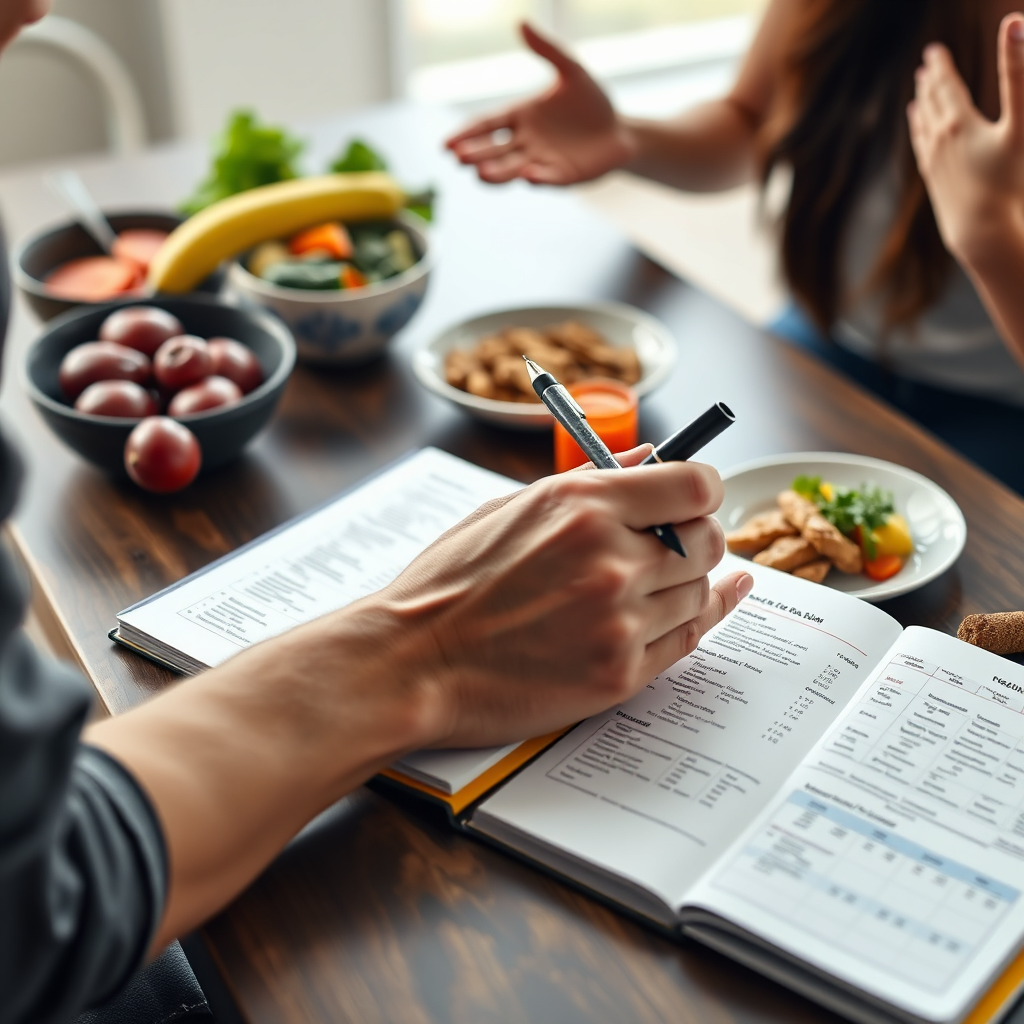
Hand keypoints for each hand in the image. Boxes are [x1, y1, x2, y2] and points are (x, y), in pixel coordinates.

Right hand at [369, 446, 749, 748]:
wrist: (414, 661)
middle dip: (699, 536)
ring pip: (699, 593)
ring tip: (656, 580)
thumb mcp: (510, 507)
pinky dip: (694, 621)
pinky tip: (706, 605)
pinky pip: (686, 641)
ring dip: (687, 583)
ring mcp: (619, 621)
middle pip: (706, 540)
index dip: (702, 489)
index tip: (696, 498)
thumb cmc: (450, 582)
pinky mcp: (618, 674)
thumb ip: (590, 479)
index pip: (694, 486)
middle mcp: (611, 559)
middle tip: (681, 540)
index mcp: (583, 506)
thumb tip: (649, 458)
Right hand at [445, 22, 634, 184]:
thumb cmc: (593, 102)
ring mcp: (542, 162)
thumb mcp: (572, 71)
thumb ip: (548, 50)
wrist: (620, 131)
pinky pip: (547, 178)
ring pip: (513, 169)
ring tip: (481, 173)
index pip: (487, 124)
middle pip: (494, 150)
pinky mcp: (562, 177)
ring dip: (497, 173)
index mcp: (521, 116)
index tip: (447, 144)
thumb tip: (521, 22)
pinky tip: (527, 175)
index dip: (467, 134)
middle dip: (476, 155)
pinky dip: (537, 178)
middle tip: (459, 157)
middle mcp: (525, 142)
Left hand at [908, 14, 1023, 267]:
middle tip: (928, 62)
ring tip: (919, 90)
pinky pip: (921, 147)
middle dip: (930, 80)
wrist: (981, 230)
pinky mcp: (934, 180)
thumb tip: (1014, 21)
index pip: (945, 86)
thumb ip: (1017, 75)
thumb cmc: (1007, 181)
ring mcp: (933, 162)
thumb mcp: (1019, 125)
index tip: (934, 50)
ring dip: (922, 103)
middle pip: (931, 102)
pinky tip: (918, 126)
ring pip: (923, 125)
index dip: (941, 66)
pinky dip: (918, 130)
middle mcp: (938, 140)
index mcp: (958, 123)